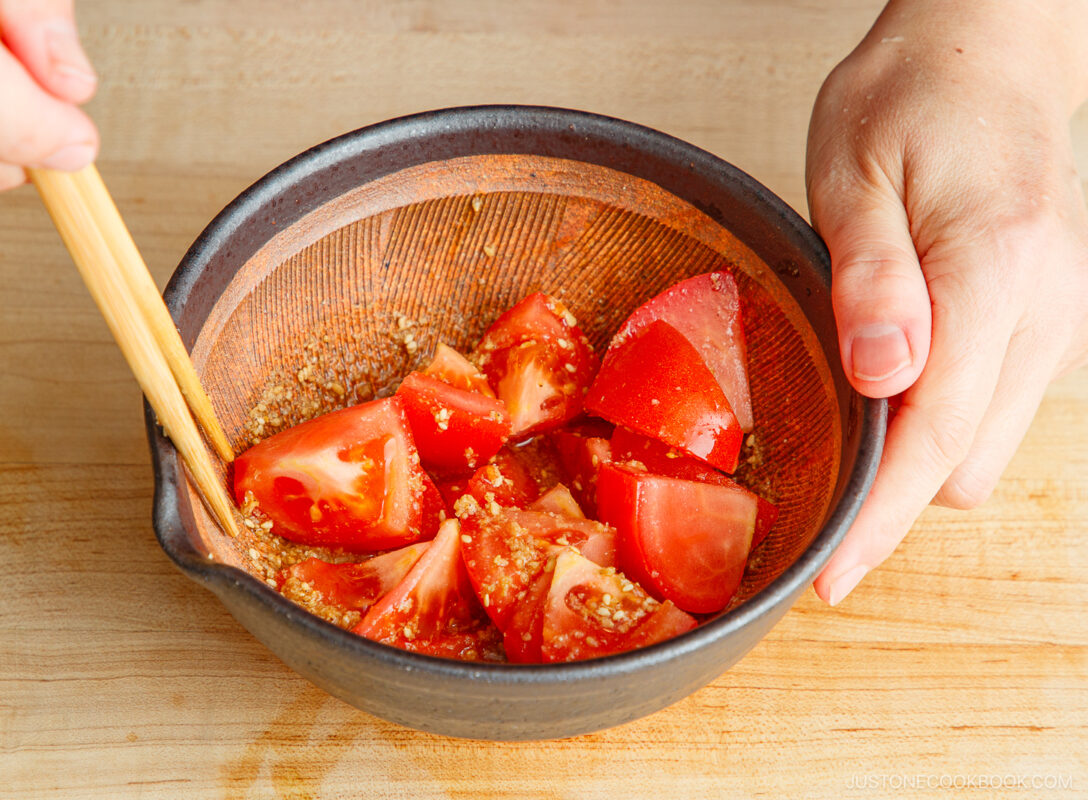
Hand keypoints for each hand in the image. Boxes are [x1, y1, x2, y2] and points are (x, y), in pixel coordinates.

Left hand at [806, 0, 1087, 603]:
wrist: (985, 51)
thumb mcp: (853, 173)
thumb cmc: (910, 98)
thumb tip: (881, 379)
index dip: (878, 517)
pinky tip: (884, 393)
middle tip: (807, 489)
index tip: (832, 577)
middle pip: (963, 465)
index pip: (935, 435)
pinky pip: (988, 411)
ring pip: (980, 449)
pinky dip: (936, 424)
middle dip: (886, 494)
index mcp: (990, 272)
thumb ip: (871, 280)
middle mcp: (1040, 312)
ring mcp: (1053, 321)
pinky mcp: (1042, 322)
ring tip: (838, 433)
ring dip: (911, 459)